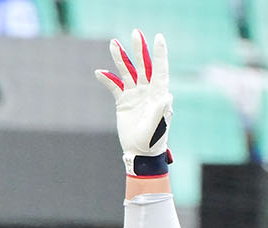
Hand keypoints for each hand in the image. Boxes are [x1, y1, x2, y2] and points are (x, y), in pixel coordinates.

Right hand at [94, 29, 171, 166]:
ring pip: (127, 72)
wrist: (140, 154)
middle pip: (143, 66)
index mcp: (158, 95)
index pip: (159, 71)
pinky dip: (107, 79)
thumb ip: (160, 111)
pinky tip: (100, 73)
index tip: (159, 38)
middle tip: (136, 33)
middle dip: (139, 50)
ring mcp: (135, 95)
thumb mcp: (157, 127)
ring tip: (114, 43)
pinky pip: (114, 86)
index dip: (159, 55)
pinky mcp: (124, 102)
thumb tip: (167, 94)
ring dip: (121, 58)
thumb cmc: (152, 142)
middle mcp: (147, 92)